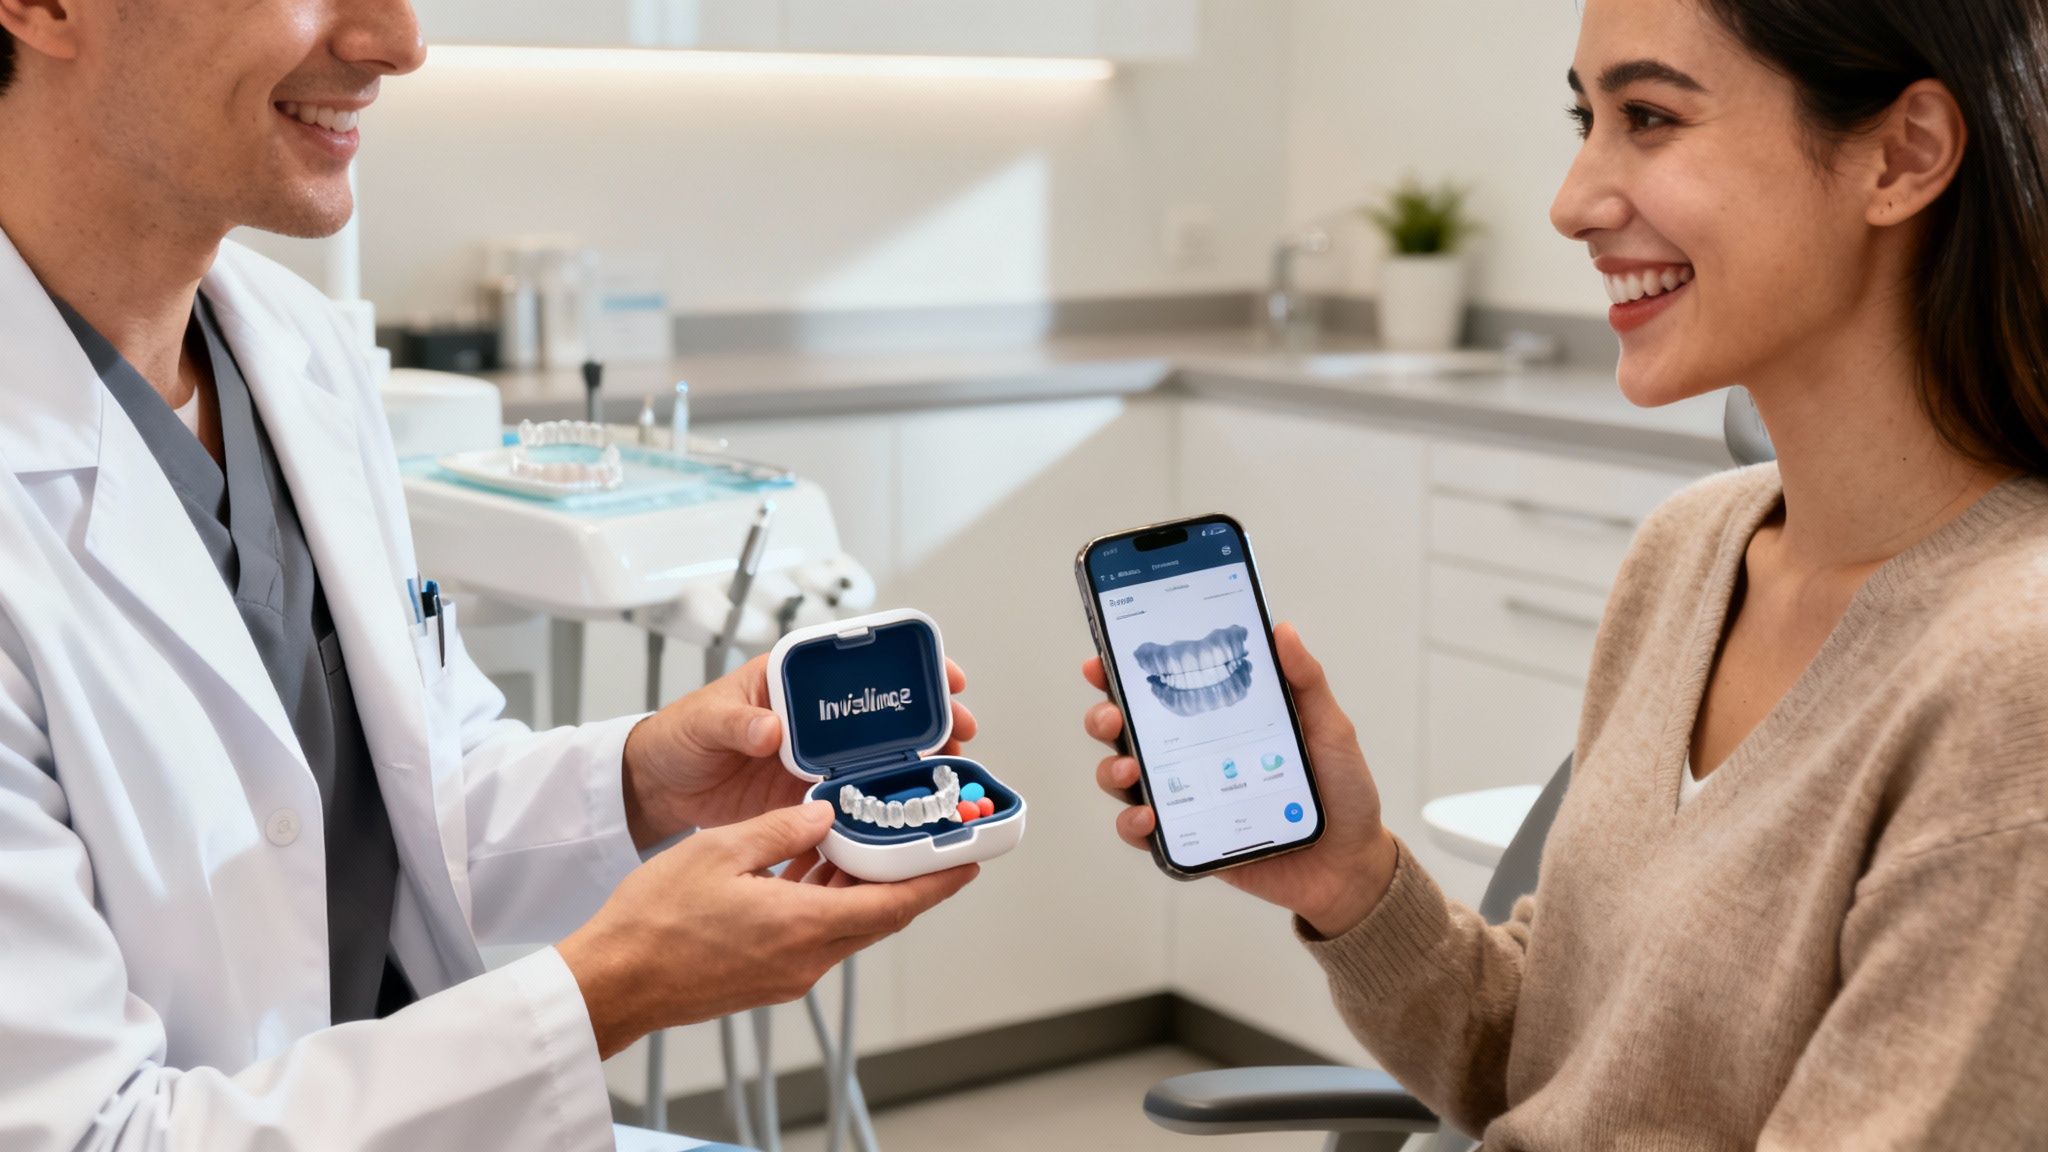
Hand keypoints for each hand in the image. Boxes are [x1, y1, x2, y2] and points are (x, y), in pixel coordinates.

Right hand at [559, 801, 977, 1058]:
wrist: (614, 980)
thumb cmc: (653, 921)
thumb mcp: (721, 851)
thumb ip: (782, 830)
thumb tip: (823, 814)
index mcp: (803, 926)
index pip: (894, 906)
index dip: (937, 882)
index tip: (968, 860)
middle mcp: (805, 959)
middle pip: (876, 915)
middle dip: (905, 877)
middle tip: (925, 839)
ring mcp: (786, 972)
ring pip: (844, 923)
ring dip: (859, 884)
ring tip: (869, 839)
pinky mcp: (766, 975)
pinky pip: (814, 933)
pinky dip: (824, 898)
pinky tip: (812, 864)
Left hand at [620, 654, 978, 847]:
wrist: (661, 787)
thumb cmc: (680, 736)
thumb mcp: (704, 720)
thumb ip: (735, 722)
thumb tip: (770, 727)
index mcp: (792, 679)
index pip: (857, 659)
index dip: (904, 662)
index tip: (939, 671)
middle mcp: (814, 716)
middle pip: (884, 707)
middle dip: (929, 713)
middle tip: (960, 728)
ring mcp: (817, 756)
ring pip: (880, 752)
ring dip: (917, 758)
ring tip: (950, 769)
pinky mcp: (811, 794)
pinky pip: (856, 795)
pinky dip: (884, 801)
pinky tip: (908, 809)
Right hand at [1081, 623, 1397, 937]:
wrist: (1350, 864)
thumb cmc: (1341, 792)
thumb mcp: (1330, 729)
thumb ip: (1306, 682)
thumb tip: (1282, 630)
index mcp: (1218, 720)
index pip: (1163, 689)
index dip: (1124, 672)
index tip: (1101, 660)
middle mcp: (1192, 755)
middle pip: (1128, 730)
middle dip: (1103, 717)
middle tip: (1111, 716)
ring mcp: (1186, 798)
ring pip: (1124, 778)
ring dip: (1110, 770)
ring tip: (1127, 770)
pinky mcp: (1187, 840)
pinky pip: (1143, 833)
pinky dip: (1132, 824)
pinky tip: (1147, 817)